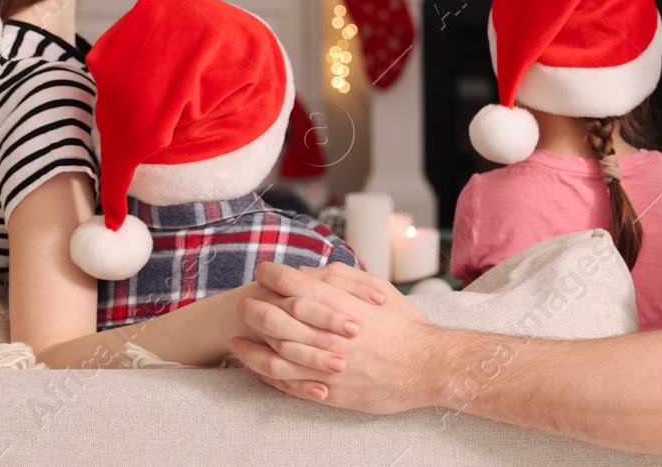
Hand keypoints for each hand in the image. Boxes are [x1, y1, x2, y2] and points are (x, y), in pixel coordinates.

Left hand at [231, 262, 441, 413]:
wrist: (426, 366)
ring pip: (275, 354)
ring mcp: (326, 365)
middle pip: (275, 317)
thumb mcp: (378, 287)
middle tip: (242, 303)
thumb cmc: (404, 324)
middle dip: (253, 308)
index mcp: (340, 304)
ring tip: (235, 341)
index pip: (292, 283)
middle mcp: (328, 334)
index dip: (271, 274)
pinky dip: (267, 375)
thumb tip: (308, 272)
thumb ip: (342, 277)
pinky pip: (289, 384)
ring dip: (250, 346)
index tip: (262, 271)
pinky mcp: (329, 391)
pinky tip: (256, 368)